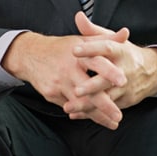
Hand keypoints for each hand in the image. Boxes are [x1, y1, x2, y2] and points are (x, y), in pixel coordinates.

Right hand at [2, 26, 126, 129]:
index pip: (97, 63)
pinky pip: (70, 107)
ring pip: (80, 103)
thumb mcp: (83, 40)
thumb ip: (106, 39)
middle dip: (105, 104)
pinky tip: (97, 119)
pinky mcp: (51, 94)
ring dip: (97, 115)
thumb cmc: (62, 48)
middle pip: (89, 90)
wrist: (31, 55)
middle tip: (119, 116)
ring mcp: (59, 83)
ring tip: (113, 122)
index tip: (123, 82)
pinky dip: (84, 114)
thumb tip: (125, 33)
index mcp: (79, 55)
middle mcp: (69, 70)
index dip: (110, 72)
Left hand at [73, 12, 156, 109]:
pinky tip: (76, 114)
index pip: (106, 48)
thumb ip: (93, 31)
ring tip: (70, 107)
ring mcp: (125, 87)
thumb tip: (78, 17)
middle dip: (92, 86)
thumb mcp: (112, 40)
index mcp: (120, 51)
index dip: (91, 49)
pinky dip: (91, 113)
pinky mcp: (125, 101)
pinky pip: (106, 108)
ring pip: (106, 98)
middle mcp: (124, 70)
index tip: (75, 50)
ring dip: (87, 104)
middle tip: (76, 89)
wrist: (152, 71)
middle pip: (107, 79)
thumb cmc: (126, 54)